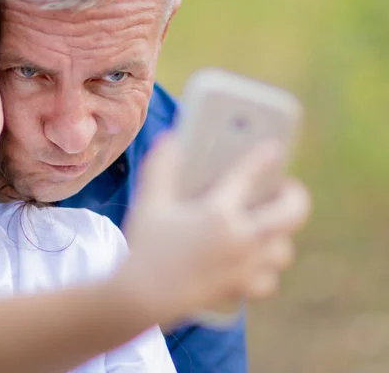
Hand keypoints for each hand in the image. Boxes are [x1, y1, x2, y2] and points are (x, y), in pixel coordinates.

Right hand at [116, 134, 310, 326]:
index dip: (263, 157)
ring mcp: (244, 267)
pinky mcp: (239, 289)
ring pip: (283, 249)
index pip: (249, 175)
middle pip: (290, 212)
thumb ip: (161, 166)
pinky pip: (268, 279)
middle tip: (285, 188)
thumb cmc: (145, 246)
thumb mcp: (149, 202)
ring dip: (280, 234)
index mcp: (218, 212)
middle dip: (294, 196)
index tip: (275, 148)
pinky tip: (254, 262)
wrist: (141, 297)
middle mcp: (240, 238)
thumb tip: (170, 138)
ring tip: (269, 225)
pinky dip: (265, 269)